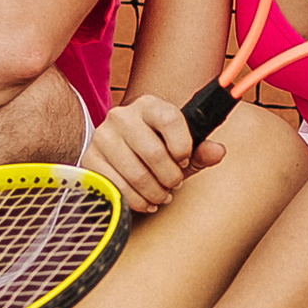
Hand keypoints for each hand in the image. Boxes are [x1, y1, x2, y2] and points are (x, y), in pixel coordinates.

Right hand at [88, 92, 221, 218]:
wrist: (123, 150)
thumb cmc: (157, 148)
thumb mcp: (181, 148)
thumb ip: (201, 150)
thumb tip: (218, 152)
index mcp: (148, 105)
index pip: (170, 119)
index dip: (183, 146)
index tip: (184, 159)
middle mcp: (122, 116)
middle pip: (154, 153)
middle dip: (170, 177)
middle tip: (174, 184)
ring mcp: (103, 137)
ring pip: (136, 174)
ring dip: (155, 193)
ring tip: (162, 195)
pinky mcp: (90, 158)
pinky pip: (117, 188)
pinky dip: (136, 201)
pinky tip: (145, 201)